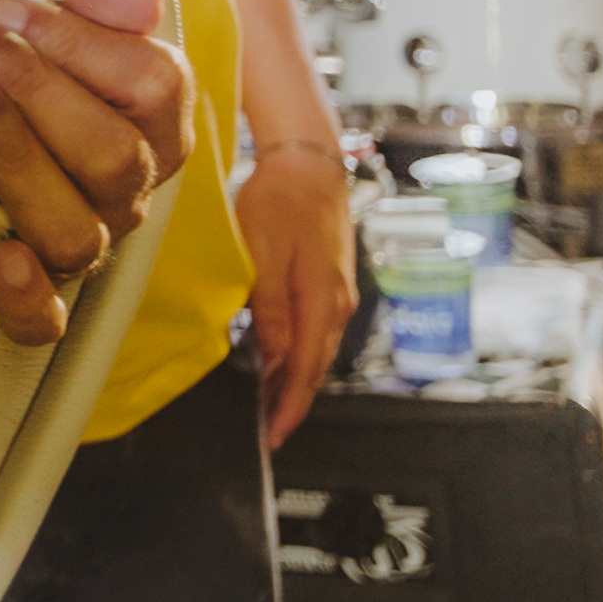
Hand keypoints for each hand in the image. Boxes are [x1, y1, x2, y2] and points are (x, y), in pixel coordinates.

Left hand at [0, 0, 195, 344]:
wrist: (21, 162)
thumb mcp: (82, 37)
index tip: (12, 10)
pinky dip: (23, 294)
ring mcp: (91, 243)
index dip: (82, 42)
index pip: (153, 84)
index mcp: (156, 124)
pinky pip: (46, 321)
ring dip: (14, 155)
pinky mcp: (43, 299)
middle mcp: (130, 189)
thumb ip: (108, 10)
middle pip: (112, 154)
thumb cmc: (53, 90)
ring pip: (75, 228)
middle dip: (37, 88)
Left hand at [238, 140, 362, 440]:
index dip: (290, 406)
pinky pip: (318, 332)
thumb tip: (276, 359)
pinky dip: (302, 355)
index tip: (274, 437)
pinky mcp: (332, 284)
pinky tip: (281, 362)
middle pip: (316, 368)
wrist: (310, 164)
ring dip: (297, 381)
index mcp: (320, 299)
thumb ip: (270, 308)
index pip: (306, 369)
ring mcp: (339, 294)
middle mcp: (336, 304)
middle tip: (270, 434)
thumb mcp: (263, 252)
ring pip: (319, 352)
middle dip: (294, 403)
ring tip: (270, 407)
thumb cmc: (279, 201)